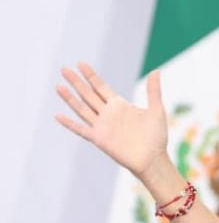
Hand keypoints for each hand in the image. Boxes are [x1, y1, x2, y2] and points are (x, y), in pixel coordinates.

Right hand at [55, 63, 167, 178]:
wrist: (152, 159)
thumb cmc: (156, 136)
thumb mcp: (156, 110)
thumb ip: (153, 91)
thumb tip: (156, 71)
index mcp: (119, 105)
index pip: (101, 87)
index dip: (91, 76)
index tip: (81, 63)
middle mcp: (108, 114)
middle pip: (88, 95)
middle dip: (76, 82)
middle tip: (64, 69)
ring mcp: (102, 126)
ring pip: (82, 109)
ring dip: (70, 98)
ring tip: (58, 86)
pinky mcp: (99, 139)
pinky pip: (81, 129)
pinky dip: (69, 123)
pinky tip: (58, 116)